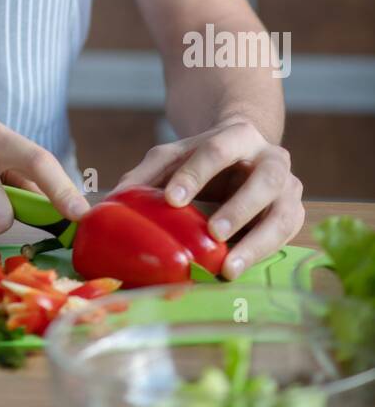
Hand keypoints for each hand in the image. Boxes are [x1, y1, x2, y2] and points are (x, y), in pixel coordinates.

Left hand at [109, 115, 304, 279]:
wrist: (243, 155)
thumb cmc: (202, 159)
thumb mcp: (173, 157)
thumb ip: (146, 175)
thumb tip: (111, 204)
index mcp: (239, 135)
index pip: (218, 150)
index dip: (196, 175)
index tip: (172, 199)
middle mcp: (273, 159)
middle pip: (264, 180)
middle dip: (239, 208)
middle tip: (212, 232)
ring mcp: (289, 188)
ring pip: (283, 214)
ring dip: (257, 242)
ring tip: (228, 267)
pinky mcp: (294, 215)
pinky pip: (284, 238)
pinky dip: (262, 255)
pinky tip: (236, 271)